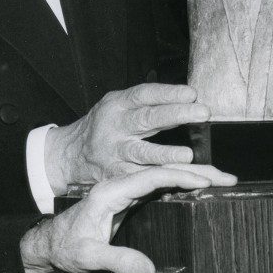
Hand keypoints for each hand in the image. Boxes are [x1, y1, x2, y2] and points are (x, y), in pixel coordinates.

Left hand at [20, 165, 236, 272]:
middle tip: (227, 176)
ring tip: (223, 179)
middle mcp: (120, 185)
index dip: (178, 176)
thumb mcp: (88, 256)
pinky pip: (161, 186)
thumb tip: (150, 270)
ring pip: (165, 177)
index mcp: (109, 191)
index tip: (203, 180)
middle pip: (163, 172)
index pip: (150, 177)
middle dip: (197, 172)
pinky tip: (201, 188)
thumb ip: (117, 261)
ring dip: (194, 176)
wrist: (51, 243)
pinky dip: (183, 185)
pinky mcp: (130, 198)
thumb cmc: (66, 246)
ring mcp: (126, 190)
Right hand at [44, 84, 209, 194]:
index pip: (144, 95)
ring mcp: (115, 152)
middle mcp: (116, 126)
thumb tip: (187, 100)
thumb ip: (145, 103)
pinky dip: (159, 178)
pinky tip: (179, 179)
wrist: (70, 154)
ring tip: (188, 155)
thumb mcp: (117, 105)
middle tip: (203, 113)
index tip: (192, 93)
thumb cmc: (104, 125)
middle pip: (148, 119)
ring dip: (166, 153)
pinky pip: (140, 177)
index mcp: (117, 105)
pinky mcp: (115, 175)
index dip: (168, 93)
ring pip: (142, 153)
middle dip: (177, 115)